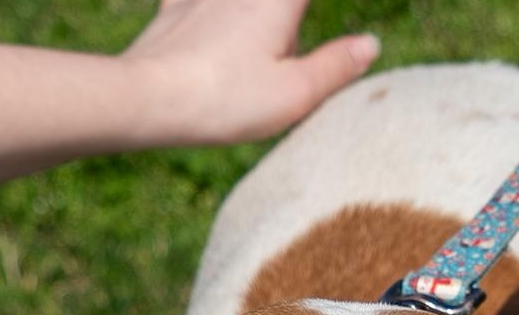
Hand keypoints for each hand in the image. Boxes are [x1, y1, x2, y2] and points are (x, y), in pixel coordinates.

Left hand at [123, 0, 381, 143]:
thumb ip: (336, 67)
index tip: (299, 46)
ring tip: (250, 77)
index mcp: (278, 0)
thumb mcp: (295, 94)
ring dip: (257, 25)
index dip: (305, 12)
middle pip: (281, 8)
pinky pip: (198, 1)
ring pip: (241, 6)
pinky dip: (212, 11)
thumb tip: (371, 44)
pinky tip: (209, 18)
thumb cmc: (226, 100)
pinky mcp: (175, 9)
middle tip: (283, 72)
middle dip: (287, 28)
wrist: (148, 98)